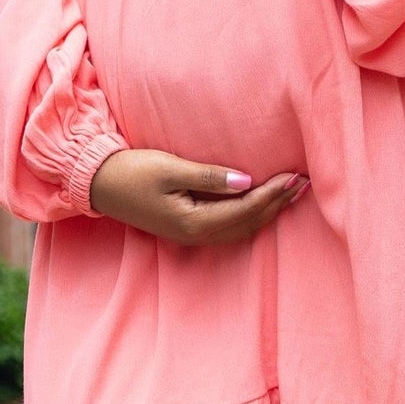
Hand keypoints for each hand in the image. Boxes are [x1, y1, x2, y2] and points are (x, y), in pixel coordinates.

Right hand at [89, 147, 307, 245]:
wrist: (99, 184)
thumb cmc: (132, 172)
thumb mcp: (170, 168)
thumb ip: (209, 176)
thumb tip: (246, 180)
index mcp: (194, 222)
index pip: (246, 209)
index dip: (274, 194)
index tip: (296, 176)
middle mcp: (197, 235)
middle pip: (250, 222)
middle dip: (278, 204)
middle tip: (305, 183)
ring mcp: (193, 234)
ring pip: (242, 227)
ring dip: (269, 210)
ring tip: (292, 192)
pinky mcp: (188, 227)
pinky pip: (230, 225)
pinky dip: (252, 214)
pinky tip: (263, 202)